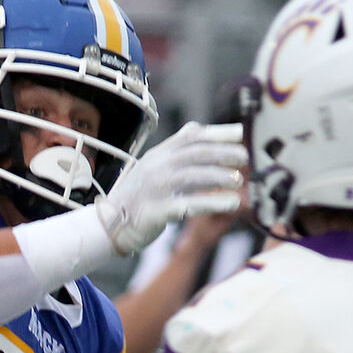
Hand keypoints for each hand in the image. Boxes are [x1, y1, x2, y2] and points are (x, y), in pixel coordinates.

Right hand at [96, 123, 246, 254]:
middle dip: (222, 153)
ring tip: (238, 181)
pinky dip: (212, 203)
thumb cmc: (138, 196)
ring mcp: (155, 189)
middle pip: (194, 154)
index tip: (239, 135)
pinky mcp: (156, 211)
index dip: (216, 134)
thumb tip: (199, 127)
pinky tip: (230, 204)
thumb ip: (176, 149)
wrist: (108, 225)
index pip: (190, 137)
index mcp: (158, 155)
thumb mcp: (153, 166)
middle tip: (244, 158)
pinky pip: (188, 204)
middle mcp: (156, 167)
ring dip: (219, 177)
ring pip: (192, 176)